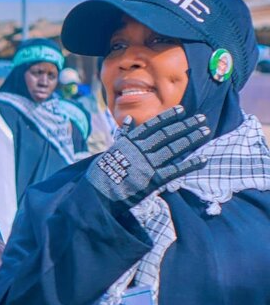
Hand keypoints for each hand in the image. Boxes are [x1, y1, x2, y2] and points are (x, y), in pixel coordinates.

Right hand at [86, 107, 210, 206]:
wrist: (98, 194)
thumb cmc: (103, 172)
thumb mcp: (112, 150)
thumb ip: (124, 135)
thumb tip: (128, 119)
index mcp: (130, 142)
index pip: (153, 125)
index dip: (169, 117)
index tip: (182, 110)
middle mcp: (140, 150)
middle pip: (167, 134)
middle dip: (186, 125)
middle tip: (202, 118)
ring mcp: (148, 164)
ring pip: (174, 148)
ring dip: (191, 139)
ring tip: (205, 132)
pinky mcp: (154, 180)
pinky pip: (176, 170)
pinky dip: (190, 164)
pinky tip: (203, 159)